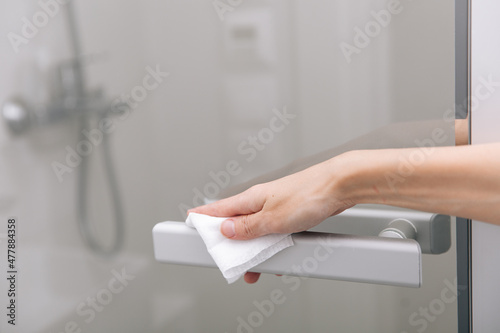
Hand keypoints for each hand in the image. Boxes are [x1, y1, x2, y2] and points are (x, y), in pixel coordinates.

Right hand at [189, 156, 355, 282]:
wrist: (339, 185)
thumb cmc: (309, 194)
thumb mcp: (272, 218)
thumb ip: (248, 227)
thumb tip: (225, 231)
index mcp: (251, 199)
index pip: (218, 209)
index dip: (203, 217)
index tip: (190, 221)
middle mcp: (261, 200)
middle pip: (236, 223)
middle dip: (231, 242)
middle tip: (226, 259)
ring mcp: (275, 205)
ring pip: (256, 228)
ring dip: (253, 247)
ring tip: (254, 266)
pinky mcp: (290, 211)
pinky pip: (272, 230)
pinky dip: (271, 243)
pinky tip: (277, 254)